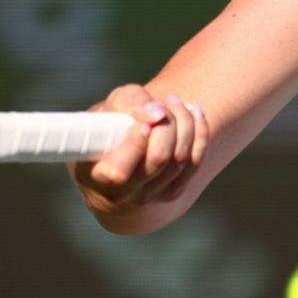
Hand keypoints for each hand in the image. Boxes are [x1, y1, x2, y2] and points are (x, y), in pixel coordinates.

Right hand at [72, 84, 209, 210]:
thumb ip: (126, 104)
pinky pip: (195, 161)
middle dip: (166, 124)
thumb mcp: (105, 112)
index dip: (135, 145)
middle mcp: (124, 194)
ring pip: (180, 159)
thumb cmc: (106, 132)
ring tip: (174, 101)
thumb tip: (157, 112)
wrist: (116, 162)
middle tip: (161, 103)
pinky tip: (194, 111)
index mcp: (97, 177)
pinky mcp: (174, 191)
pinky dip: (200, 133)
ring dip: (184, 123)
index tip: (143, 123)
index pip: (119, 172)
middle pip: (158, 159)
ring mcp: (151, 195)